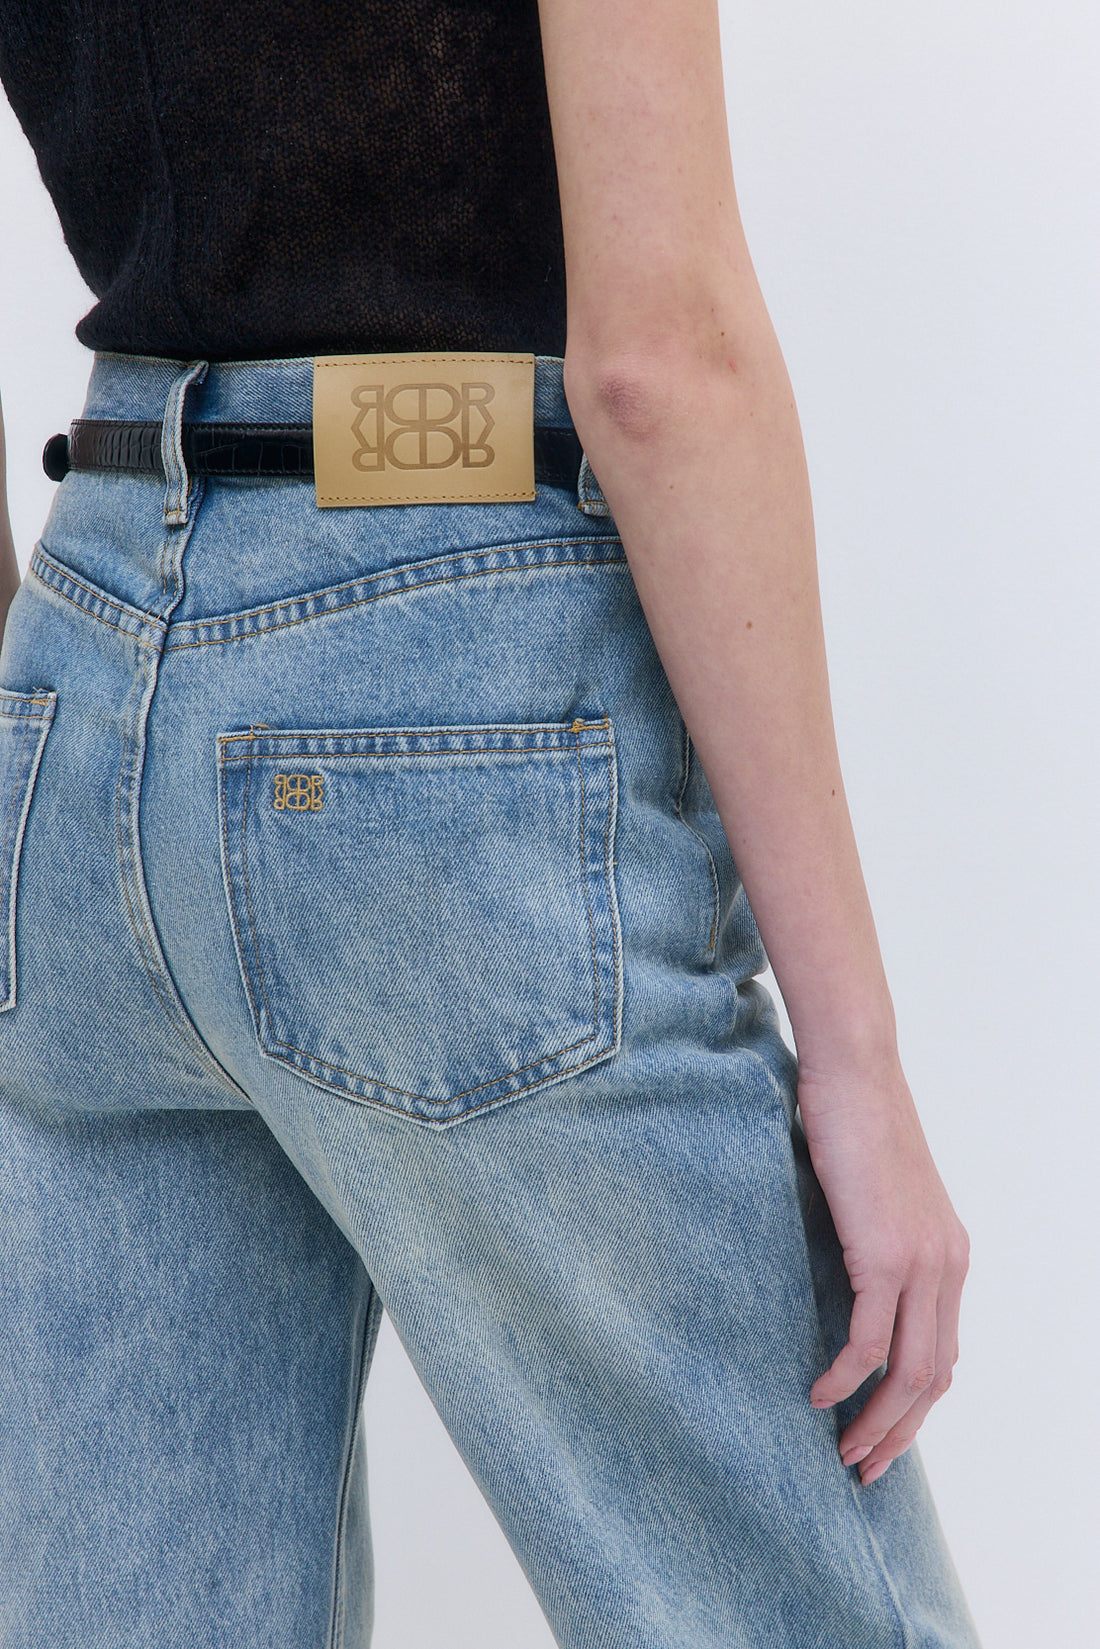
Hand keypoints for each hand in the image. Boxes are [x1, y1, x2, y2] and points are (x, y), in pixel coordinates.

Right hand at [799, 1058, 970, 1486]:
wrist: (855, 1072)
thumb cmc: (852, 1121)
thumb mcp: (873, 1195)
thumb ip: (873, 1240)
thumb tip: (843, 1277)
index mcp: (949, 1255)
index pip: (942, 1352)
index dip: (914, 1406)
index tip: (880, 1437)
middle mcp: (947, 1265)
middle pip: (933, 1376)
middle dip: (899, 1432)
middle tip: (862, 1468)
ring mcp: (921, 1262)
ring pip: (908, 1371)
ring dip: (876, 1420)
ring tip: (841, 1448)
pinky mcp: (886, 1256)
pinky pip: (869, 1341)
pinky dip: (845, 1378)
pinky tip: (818, 1394)